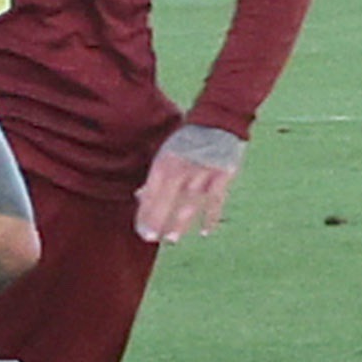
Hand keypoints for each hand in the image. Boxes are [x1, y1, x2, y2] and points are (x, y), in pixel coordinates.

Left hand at [134, 123, 245, 245]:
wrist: (217, 123)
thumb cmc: (186, 141)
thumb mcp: (166, 153)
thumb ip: (155, 176)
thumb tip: (139, 197)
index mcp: (165, 162)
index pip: (152, 192)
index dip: (145, 212)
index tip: (142, 230)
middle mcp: (182, 168)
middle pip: (168, 199)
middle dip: (158, 220)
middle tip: (152, 238)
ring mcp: (203, 173)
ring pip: (190, 203)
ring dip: (180, 222)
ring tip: (172, 239)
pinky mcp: (222, 176)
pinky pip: (216, 201)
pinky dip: (211, 217)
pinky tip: (205, 232)